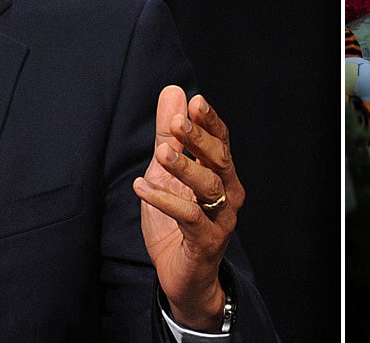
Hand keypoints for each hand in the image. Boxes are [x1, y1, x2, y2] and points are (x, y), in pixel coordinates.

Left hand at [132, 87, 242, 329]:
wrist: (183, 277)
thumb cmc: (177, 222)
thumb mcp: (166, 174)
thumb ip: (169, 135)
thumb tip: (174, 92)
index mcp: (222, 174)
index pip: (221, 141)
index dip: (210, 121)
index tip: (196, 101)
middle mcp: (228, 193)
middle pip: (219, 159)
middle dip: (199, 139)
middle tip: (177, 124)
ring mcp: (221, 219)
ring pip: (208, 187)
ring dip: (185, 167)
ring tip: (161, 154)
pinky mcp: (207, 242)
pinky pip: (189, 216)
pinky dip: (165, 200)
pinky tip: (141, 187)